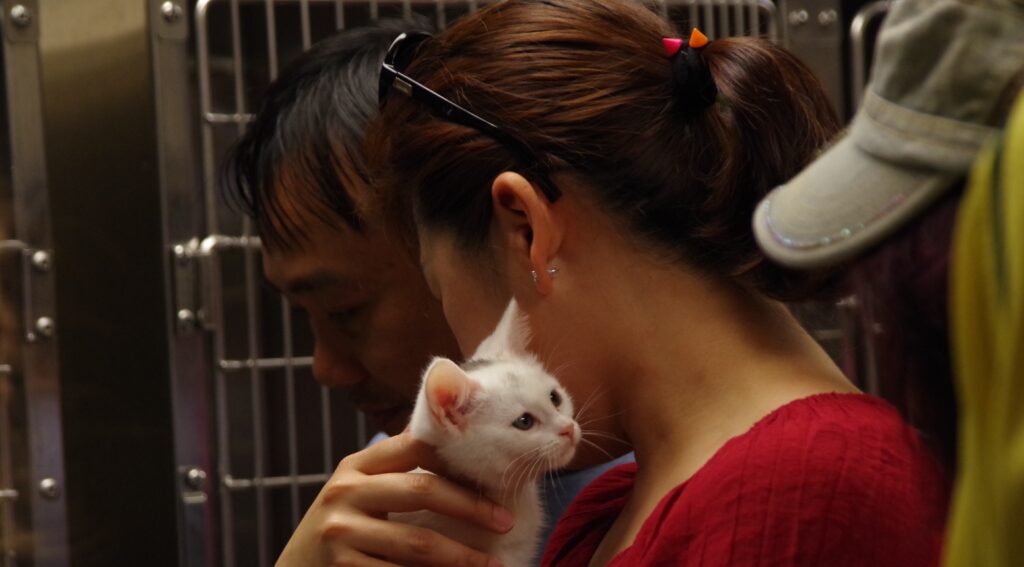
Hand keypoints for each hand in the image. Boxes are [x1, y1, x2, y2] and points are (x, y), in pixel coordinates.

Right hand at [275, 432, 512, 566]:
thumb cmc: (343, 526)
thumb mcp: (361, 489)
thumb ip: (399, 470)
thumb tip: (463, 448)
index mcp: (356, 465)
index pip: (415, 446)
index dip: (458, 459)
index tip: (493, 477)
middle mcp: (346, 492)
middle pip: (423, 490)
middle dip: (472, 506)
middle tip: (505, 522)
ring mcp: (341, 532)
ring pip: (418, 542)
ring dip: (463, 557)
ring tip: (493, 564)